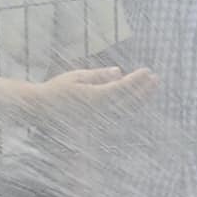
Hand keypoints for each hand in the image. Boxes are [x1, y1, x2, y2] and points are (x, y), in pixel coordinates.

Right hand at [0, 67, 158, 132]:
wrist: (40, 110)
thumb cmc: (55, 90)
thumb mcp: (76, 77)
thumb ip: (99, 76)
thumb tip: (119, 72)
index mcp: (93, 98)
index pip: (121, 89)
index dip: (137, 81)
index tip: (147, 72)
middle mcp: (98, 111)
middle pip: (127, 102)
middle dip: (143, 91)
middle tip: (156, 79)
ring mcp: (98, 120)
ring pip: (125, 110)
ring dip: (140, 99)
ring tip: (151, 87)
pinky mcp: (96, 125)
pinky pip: (118, 116)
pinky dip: (130, 107)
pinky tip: (136, 100)